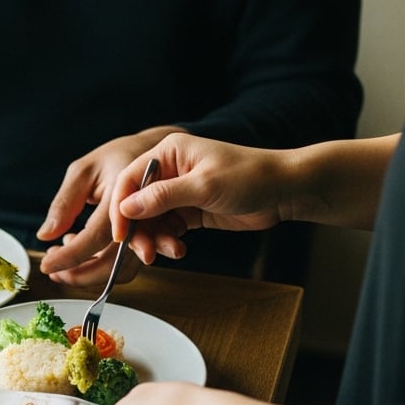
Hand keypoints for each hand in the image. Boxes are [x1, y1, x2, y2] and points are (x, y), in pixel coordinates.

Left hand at [38, 126, 186, 287]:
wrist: (152, 153)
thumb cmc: (115, 158)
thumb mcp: (83, 171)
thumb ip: (64, 203)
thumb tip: (46, 236)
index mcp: (125, 192)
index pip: (96, 236)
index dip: (70, 256)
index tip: (46, 265)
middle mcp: (143, 216)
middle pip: (114, 262)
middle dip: (81, 275)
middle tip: (54, 271)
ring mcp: (151, 231)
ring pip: (123, 271)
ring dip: (92, 276)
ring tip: (65, 260)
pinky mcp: (152, 240)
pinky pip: (129, 267)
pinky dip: (105, 270)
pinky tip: (85, 253)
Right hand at [109, 134, 298, 264]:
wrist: (284, 190)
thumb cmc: (249, 176)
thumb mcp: (204, 185)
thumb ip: (163, 196)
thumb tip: (126, 207)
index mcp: (169, 152)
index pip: (130, 179)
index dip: (121, 207)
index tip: (121, 233)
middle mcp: (170, 170)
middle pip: (137, 203)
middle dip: (138, 229)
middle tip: (143, 252)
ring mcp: (180, 192)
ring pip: (152, 220)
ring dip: (154, 239)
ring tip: (167, 252)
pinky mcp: (191, 210)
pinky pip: (168, 228)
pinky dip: (168, 242)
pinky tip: (178, 250)